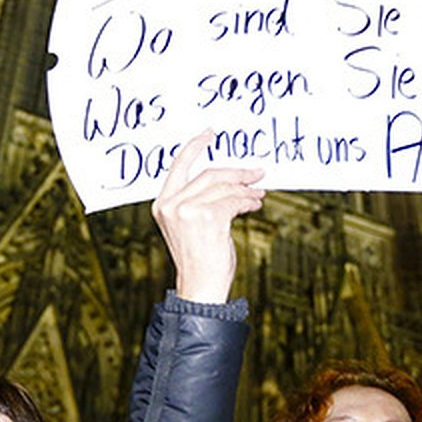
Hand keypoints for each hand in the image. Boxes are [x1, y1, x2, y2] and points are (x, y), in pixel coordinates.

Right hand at [152, 131, 264, 303]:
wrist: (201, 287)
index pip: (179, 166)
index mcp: (162, 204)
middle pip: (209, 174)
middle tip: (256, 172)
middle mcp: (171, 204)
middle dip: (236, 172)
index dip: (195, 146)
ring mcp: (187, 210)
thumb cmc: (200, 258)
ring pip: (224, 187)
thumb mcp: (192, 225)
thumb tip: (232, 180)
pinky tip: (255, 204)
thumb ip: (200, 201)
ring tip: (258, 194)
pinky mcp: (207, 217)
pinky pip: (233, 200)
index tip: (211, 134)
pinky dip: (248, 200)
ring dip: (246, 189)